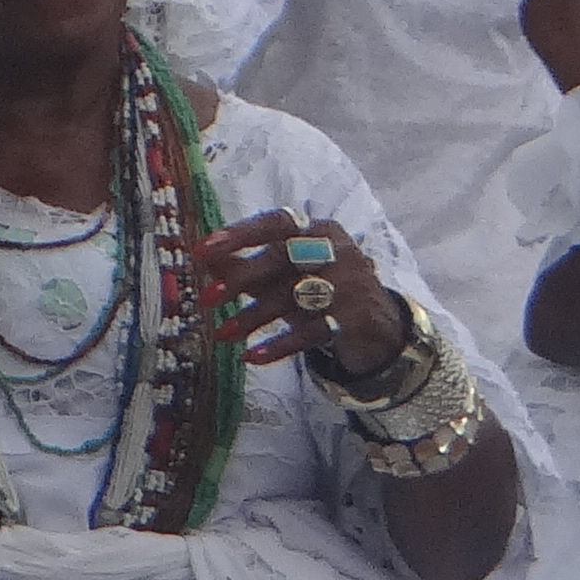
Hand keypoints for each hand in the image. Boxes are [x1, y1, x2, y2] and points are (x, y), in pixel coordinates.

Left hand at [198, 207, 403, 375]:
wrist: (377, 328)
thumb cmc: (319, 292)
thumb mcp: (280, 277)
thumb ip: (245, 266)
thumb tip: (203, 259)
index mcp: (316, 231)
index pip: (276, 223)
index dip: (239, 234)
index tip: (202, 249)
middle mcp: (336, 250)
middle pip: (283, 257)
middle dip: (241, 278)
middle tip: (205, 299)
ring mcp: (350, 283)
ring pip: (293, 296)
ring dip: (253, 317)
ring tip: (222, 335)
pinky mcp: (356, 318)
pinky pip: (311, 332)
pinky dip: (280, 345)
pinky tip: (252, 357)